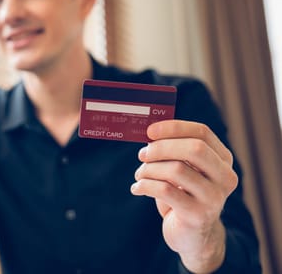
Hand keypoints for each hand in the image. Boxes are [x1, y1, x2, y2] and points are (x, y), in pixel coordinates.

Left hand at [130, 120, 237, 272]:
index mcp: (223, 160)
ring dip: (149, 169)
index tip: (150, 131)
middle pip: (194, 149)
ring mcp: (214, 198)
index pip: (202, 133)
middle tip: (142, 154)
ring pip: (176, 170)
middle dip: (161, 148)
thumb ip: (174, 150)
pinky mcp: (197, 215)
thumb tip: (150, 134)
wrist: (191, 235)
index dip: (174, 128)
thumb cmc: (183, 194)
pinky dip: (145, 185)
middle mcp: (225, 178)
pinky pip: (165, 190)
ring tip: (140, 174)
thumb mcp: (183, 169)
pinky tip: (137, 188)